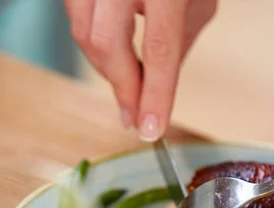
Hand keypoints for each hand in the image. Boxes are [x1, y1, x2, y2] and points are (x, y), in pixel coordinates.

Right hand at [65, 0, 216, 140]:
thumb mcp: (197, 0)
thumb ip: (178, 42)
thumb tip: (155, 86)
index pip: (159, 46)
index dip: (155, 93)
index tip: (149, 128)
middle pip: (106, 42)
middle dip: (121, 86)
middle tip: (134, 117)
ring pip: (84, 32)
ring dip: (107, 68)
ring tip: (129, 87)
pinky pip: (76, 18)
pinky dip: (95, 44)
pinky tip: (114, 56)